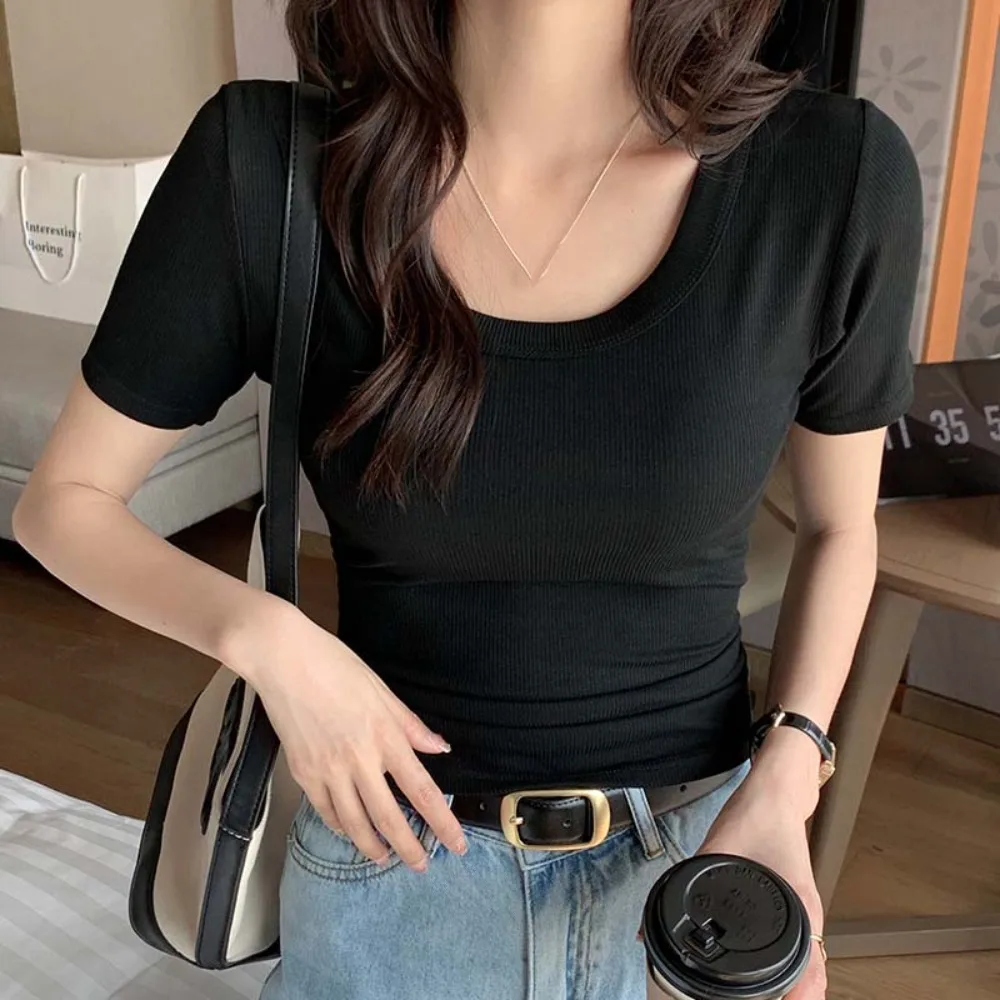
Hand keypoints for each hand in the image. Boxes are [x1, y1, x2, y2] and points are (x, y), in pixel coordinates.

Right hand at [226, 598, 467, 871]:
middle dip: (408, 848)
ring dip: (373, 846)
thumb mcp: (381, 690)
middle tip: (421, 866)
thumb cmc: (335, 665)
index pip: (421, 791)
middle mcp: (358, 760)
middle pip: (388, 817)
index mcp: (385, 737)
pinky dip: (341, 827)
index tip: (457, 845)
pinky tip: (350, 832)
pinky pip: (325, 811)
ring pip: (354, 823)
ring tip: (385, 858)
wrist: (283, 659)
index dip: (442, 823)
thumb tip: (440, 748)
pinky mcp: (302, 772)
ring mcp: (327, 770)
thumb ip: (410, 725)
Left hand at [697, 770, 826, 999]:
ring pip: (809, 963)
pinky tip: (778, 979)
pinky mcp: (792, 902)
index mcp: (798, 908)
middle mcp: (806, 916)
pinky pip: (801, 943)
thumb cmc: (756, 818)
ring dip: (796, 987)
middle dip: (795, 997)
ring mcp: (802, 911)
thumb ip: (686, 884)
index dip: (797, 997)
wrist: (776, 793)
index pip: (808, 971)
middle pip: (811, 976)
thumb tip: (648, 927)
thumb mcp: (718, 850)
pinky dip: (794, 967)